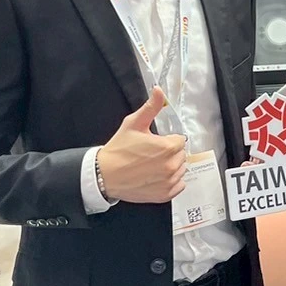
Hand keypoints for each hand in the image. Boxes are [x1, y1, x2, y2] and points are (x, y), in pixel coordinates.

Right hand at [96, 86, 187, 204]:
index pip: (180, 140)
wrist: (104, 174)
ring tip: (151, 166)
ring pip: (180, 170)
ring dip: (171, 167)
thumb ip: (150, 107)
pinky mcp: (165, 194)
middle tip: (151, 155)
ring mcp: (169, 181)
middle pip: (181, 155)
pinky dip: (171, 182)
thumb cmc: (118, 149)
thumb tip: (159, 90)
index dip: (167, 140)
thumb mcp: (133, 124)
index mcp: (168, 147)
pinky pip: (179, 185)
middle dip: (169, 153)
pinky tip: (156, 177)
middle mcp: (171, 165)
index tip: (154, 143)